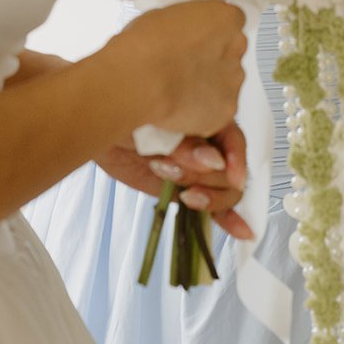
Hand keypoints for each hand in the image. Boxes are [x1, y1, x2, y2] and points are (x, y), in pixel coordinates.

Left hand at [96, 121, 252, 239]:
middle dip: (204, 176)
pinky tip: (242, 231)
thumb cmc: (131, 113)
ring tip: (175, 183)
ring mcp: (197, 171)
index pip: (235, 141)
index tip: (228, 174)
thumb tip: (213, 160)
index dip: (235, 158)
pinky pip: (212, 208)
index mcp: (209, 118)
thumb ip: (187, 143)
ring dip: (206, 196)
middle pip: (228, 171)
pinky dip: (227, 219)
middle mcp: (208, 145)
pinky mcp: (183, 192)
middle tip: (173, 168)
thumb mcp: (159, 122)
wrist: (102, 125)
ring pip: (223, 191)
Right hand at [108, 0, 246, 140]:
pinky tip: (181, 107)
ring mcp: (234, 81)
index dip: (213, 34)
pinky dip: (204, 112)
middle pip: (230, 54)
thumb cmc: (147, 46)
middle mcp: (236, 48)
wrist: (140, 79)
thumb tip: (181, 35)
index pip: (231, 22)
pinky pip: (219, 111)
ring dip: (210, 87)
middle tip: (186, 68)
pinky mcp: (226, 110)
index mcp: (226, 19)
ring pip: (227, 84)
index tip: (200, 41)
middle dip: (213, 61)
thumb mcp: (167, 16)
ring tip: (179, 90)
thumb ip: (188, 25)